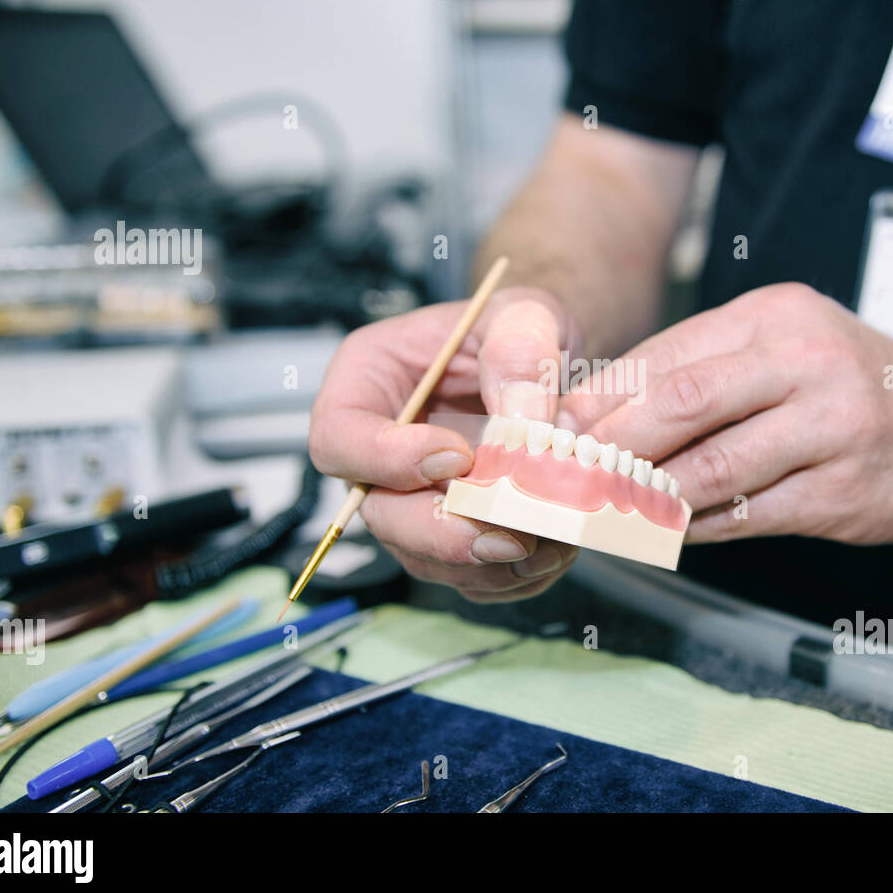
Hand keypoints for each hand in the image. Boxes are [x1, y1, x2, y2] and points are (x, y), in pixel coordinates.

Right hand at [308, 286, 580, 600]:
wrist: (553, 361)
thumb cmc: (520, 329)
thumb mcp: (524, 316)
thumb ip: (518, 354)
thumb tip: (523, 425)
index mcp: (368, 382)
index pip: (339, 438)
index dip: (387, 460)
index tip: (456, 457)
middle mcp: (379, 451)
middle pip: (380, 513)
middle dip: (443, 534)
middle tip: (507, 535)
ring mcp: (414, 498)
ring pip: (425, 556)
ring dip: (485, 565)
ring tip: (548, 545)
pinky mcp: (454, 532)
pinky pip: (468, 575)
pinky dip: (511, 577)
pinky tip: (553, 553)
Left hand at [559, 283, 892, 544]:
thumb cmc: (851, 384)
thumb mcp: (783, 346)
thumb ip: (702, 369)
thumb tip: (600, 410)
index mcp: (776, 316)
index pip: (666, 354)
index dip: (600, 399)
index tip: (552, 432)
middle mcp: (807, 361)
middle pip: (681, 402)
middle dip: (610, 445)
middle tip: (562, 476)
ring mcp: (832, 427)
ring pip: (711, 469)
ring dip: (645, 498)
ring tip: (599, 511)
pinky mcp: (845, 492)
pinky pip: (749, 516)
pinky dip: (696, 528)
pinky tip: (662, 532)